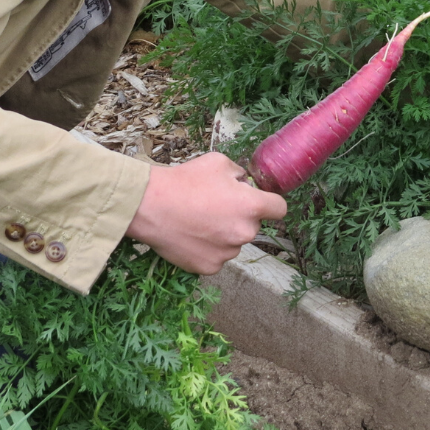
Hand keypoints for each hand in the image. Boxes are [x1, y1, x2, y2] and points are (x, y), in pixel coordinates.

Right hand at [125, 152, 286, 273]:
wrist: (150, 206)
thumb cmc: (183, 181)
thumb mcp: (217, 163)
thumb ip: (239, 174)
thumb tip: (244, 183)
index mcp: (251, 206)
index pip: (279, 208)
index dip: (270, 203)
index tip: (260, 202)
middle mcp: (244, 233)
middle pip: (252, 226)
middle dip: (239, 217)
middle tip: (214, 207)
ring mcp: (227, 253)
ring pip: (233, 243)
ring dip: (223, 235)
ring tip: (198, 221)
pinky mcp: (209, 267)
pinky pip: (216, 257)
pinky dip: (207, 249)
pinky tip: (191, 235)